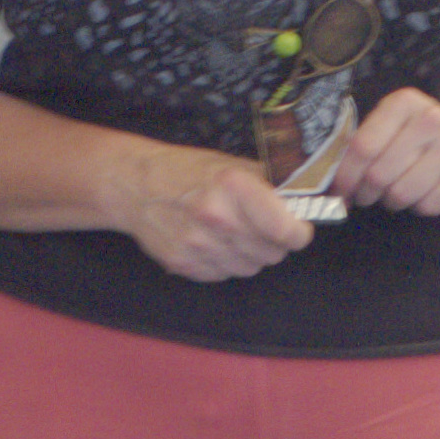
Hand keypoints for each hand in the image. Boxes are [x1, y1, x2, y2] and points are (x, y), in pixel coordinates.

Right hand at [115, 149, 316, 283]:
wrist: (134, 185)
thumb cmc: (186, 171)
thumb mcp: (230, 164)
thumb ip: (268, 183)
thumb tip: (305, 198)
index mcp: (233, 186)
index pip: (286, 230)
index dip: (299, 232)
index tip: (298, 228)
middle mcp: (217, 217)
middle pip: (272, 252)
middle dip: (274, 242)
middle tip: (262, 227)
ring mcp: (199, 245)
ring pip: (251, 268)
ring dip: (250, 254)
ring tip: (234, 233)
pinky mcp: (185, 264)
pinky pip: (225, 275)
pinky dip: (225, 262)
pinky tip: (213, 242)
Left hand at [336, 87, 439, 215]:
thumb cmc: (428, 137)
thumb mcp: (398, 126)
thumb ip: (367, 146)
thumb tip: (336, 187)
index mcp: (404, 103)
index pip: (363, 146)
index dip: (345, 175)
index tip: (339, 191)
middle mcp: (431, 119)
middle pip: (380, 174)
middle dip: (367, 193)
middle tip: (368, 196)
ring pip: (402, 194)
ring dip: (393, 201)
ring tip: (398, 192)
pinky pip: (427, 205)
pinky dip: (419, 206)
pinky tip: (426, 192)